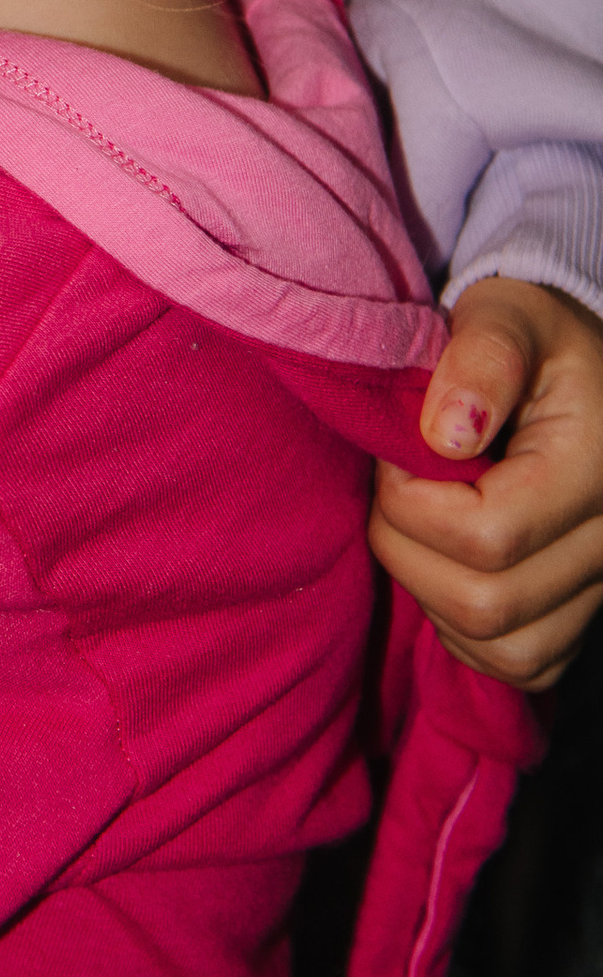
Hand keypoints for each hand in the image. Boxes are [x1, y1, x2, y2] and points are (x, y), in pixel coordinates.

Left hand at [372, 277, 602, 687]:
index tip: (396, 450)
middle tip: (396, 485)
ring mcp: (602, 585)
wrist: (575, 368)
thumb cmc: (533, 335)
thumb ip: (482, 359)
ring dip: (431, 594)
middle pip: (486, 604)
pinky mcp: (581, 612)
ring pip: (501, 648)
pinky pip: (519, 662)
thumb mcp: (507, 314)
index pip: (488, 536)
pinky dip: (466, 631)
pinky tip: (446, 566)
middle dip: (407, 549)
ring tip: (421, 522)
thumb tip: (447, 435)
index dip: (411, 501)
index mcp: (597, 464)